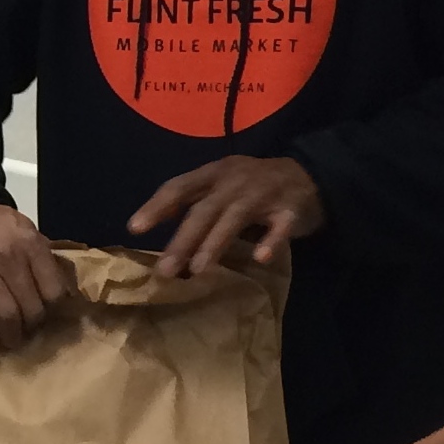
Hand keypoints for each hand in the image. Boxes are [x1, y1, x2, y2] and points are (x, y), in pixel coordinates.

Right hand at [0, 203, 72, 356]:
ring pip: (5, 315)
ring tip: (12, 341)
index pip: (52, 290)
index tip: (50, 315)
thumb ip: (41, 257)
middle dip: (33, 326)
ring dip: (11, 336)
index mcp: (30, 244)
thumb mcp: (25, 229)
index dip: (54, 309)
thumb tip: (61, 291)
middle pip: (31, 307)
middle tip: (30, 330)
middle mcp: (8, 259)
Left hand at [127, 156, 323, 277]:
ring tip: (198, 269)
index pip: (179, 186)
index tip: (134, 228)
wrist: (309, 175)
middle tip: (164, 270)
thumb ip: (193, 202)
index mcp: (214, 173)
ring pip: (235, 217)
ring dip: (215, 243)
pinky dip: (272, 241)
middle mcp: (235, 180)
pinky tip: (261, 258)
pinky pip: (280, 227)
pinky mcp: (291, 210)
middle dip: (182, 239)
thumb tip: (153, 226)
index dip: (157, 205)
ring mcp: (264, 193)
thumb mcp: (221, 184)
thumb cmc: (253, 186)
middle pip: (204, 209)